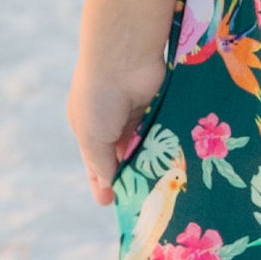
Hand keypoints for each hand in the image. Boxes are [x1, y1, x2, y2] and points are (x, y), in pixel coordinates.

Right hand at [68, 58, 166, 207]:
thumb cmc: (99, 97)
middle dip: (130, 175)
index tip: (109, 203)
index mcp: (89, 127)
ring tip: (159, 189)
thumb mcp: (92, 137)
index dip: (101, 182)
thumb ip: (101, 163)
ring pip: (144, 147)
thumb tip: (109, 183)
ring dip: (149, 163)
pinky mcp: (158, 106)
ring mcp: (136, 113)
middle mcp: (112, 121)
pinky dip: (164, 147)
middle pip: (122, 156)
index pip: (95, 161)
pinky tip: (172, 165)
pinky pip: (162, 132)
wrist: (124, 56)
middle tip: (140, 202)